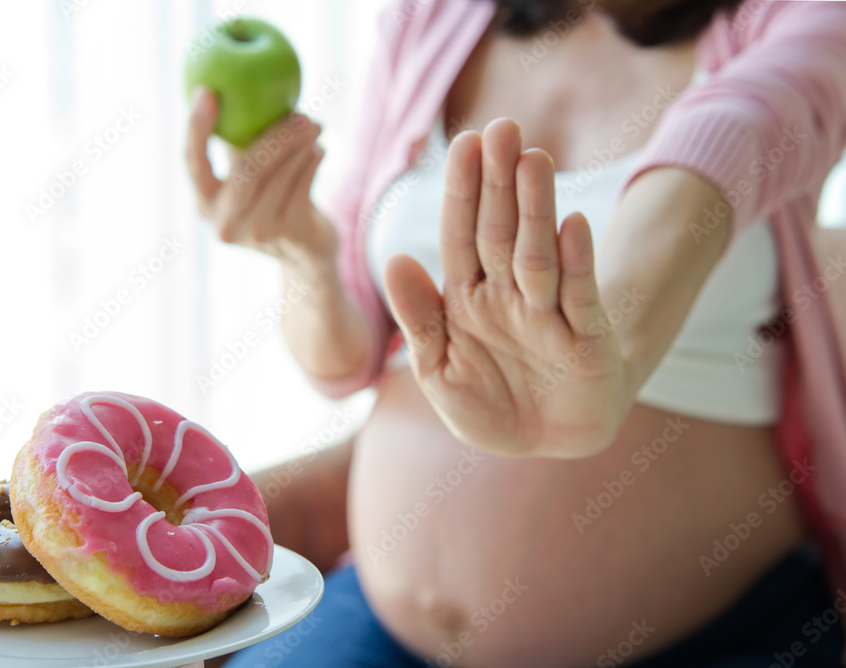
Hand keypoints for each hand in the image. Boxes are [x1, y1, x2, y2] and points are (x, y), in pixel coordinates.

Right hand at [185, 88, 336, 266]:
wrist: (306, 250)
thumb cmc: (274, 197)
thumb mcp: (250, 172)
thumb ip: (239, 142)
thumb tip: (234, 83)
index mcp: (205, 203)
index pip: (191, 162)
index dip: (196, 128)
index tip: (206, 92)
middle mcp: (225, 224)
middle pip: (245, 171)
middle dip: (274, 137)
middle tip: (299, 113)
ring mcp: (257, 235)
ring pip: (279, 178)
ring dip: (300, 146)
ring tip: (314, 126)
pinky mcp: (289, 237)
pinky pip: (302, 188)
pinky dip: (312, 164)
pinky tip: (320, 149)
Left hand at [383, 119, 628, 457]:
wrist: (544, 442)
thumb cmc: (487, 403)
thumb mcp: (439, 369)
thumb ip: (418, 318)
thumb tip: (394, 260)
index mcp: (467, 297)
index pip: (461, 236)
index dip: (462, 192)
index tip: (462, 143)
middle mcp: (508, 295)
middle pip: (501, 232)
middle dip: (499, 183)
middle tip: (501, 128)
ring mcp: (549, 313)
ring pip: (537, 255)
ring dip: (536, 209)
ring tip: (533, 159)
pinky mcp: (586, 339)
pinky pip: (578, 298)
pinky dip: (575, 264)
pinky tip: (573, 224)